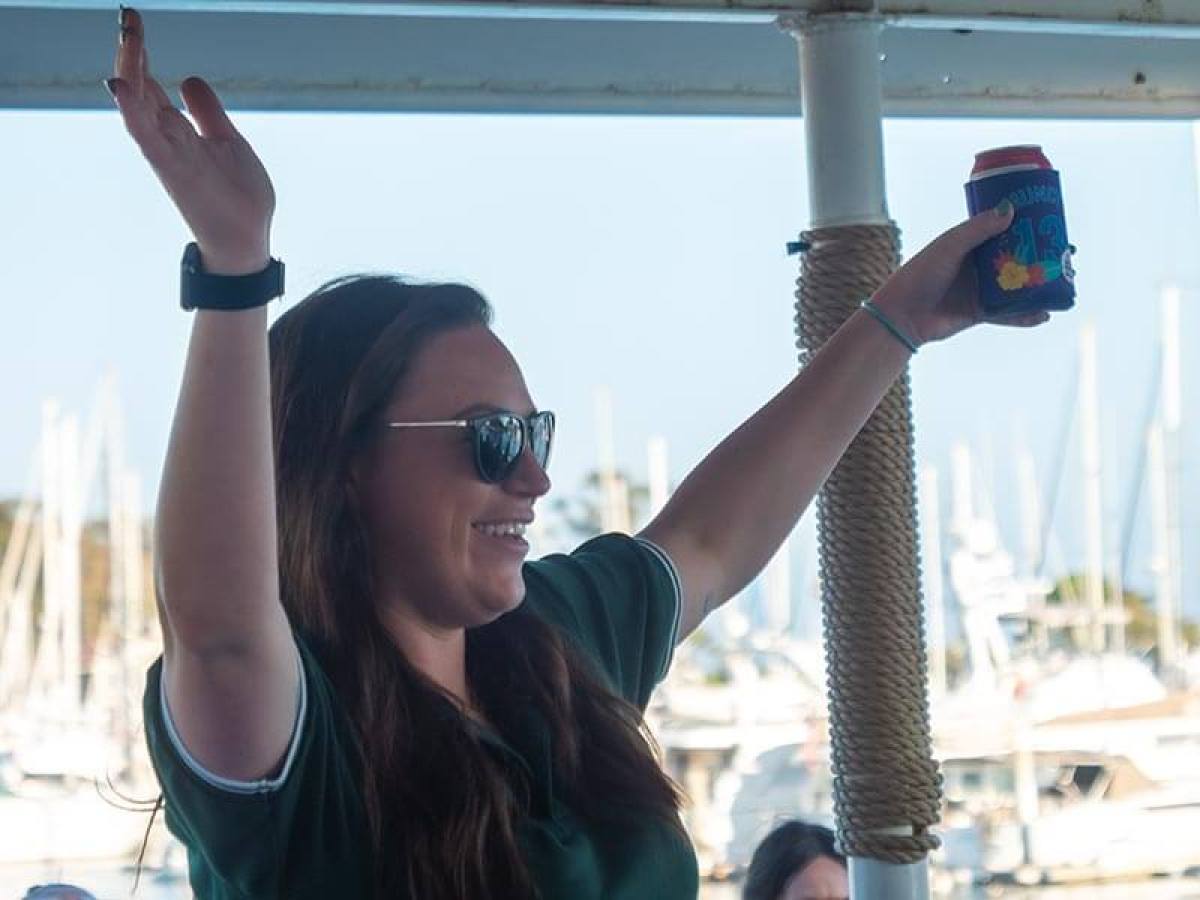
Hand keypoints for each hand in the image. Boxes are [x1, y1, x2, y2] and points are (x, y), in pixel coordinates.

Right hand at [108, 7, 274, 273]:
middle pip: (141, 89)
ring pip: (140, 107)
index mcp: (179, 131)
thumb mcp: (228, 140)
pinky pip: (147, 138)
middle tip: (127, 16)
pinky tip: (121, 87)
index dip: (142, 55)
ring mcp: (168, 154)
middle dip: (133, 53)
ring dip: (130, 71)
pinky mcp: (174, 171)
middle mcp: (167, 139)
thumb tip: (187, 79)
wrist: (246, 240)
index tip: (134, 22)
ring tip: (127, 36)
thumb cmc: (237, 197)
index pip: (151, 85)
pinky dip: (132, 112)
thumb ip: (207, 112)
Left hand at [871, 202, 1051, 346]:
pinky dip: (1027, 315)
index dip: (1029, 226)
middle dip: (1044, 256)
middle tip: (1068, 253)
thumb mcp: (950, 246)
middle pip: (1018, 258)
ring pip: (1018, 286)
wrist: (903, 315)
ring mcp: (981, 290)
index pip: (1006, 230)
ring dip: (1042, 285)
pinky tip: (1046, 314)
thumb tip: (1011, 209)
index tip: (1054, 220)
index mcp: (971, 244)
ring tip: (1065, 282)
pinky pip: (1009, 314)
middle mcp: (979, 266)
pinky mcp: (980, 313)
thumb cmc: (921, 274)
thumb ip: (978, 230)